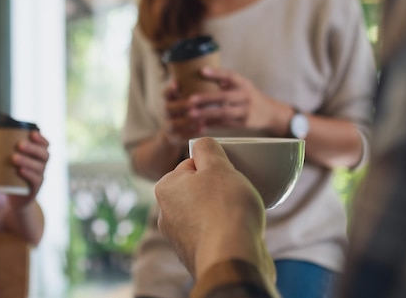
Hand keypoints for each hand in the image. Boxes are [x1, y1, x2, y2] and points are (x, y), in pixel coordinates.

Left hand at [9, 131, 49, 205]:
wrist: (16, 197)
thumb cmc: (11, 174)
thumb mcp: (4, 161)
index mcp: (38, 155)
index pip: (45, 145)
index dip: (41, 138)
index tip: (32, 133)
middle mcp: (42, 165)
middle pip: (43, 154)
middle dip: (32, 148)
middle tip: (19, 145)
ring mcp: (40, 177)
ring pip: (39, 167)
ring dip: (27, 161)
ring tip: (13, 158)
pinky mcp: (35, 188)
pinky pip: (36, 180)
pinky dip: (29, 175)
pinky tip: (20, 171)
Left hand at [154, 137, 273, 283]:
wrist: (233, 260)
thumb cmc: (225, 210)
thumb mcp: (218, 166)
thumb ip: (207, 148)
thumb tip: (202, 144)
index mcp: (165, 188)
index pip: (192, 165)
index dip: (215, 166)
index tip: (228, 175)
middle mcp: (166, 214)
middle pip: (199, 189)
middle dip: (219, 189)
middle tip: (237, 193)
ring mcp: (180, 238)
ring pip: (207, 212)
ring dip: (223, 211)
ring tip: (239, 215)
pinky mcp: (196, 255)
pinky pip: (214, 234)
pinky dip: (226, 231)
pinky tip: (238, 233)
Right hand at [161, 80, 206, 146]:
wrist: (173, 134)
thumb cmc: (185, 113)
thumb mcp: (185, 100)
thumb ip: (192, 90)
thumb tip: (209, 72)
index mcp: (169, 102)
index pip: (165, 94)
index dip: (170, 89)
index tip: (177, 83)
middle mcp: (166, 114)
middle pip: (168, 108)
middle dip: (181, 105)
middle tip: (193, 102)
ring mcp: (169, 127)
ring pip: (174, 123)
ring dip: (187, 120)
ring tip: (200, 117)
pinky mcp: (174, 138)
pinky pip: (181, 136)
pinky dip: (192, 132)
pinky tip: (203, 128)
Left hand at [187, 67, 283, 129]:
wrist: (270, 113)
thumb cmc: (249, 96)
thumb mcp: (242, 85)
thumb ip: (226, 81)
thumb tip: (203, 72)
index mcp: (244, 84)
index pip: (230, 76)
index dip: (216, 73)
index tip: (202, 71)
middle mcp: (246, 96)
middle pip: (225, 97)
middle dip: (206, 98)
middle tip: (190, 100)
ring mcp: (246, 111)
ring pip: (224, 113)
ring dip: (206, 114)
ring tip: (191, 114)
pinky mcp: (244, 124)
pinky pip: (225, 124)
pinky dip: (212, 124)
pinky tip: (200, 124)